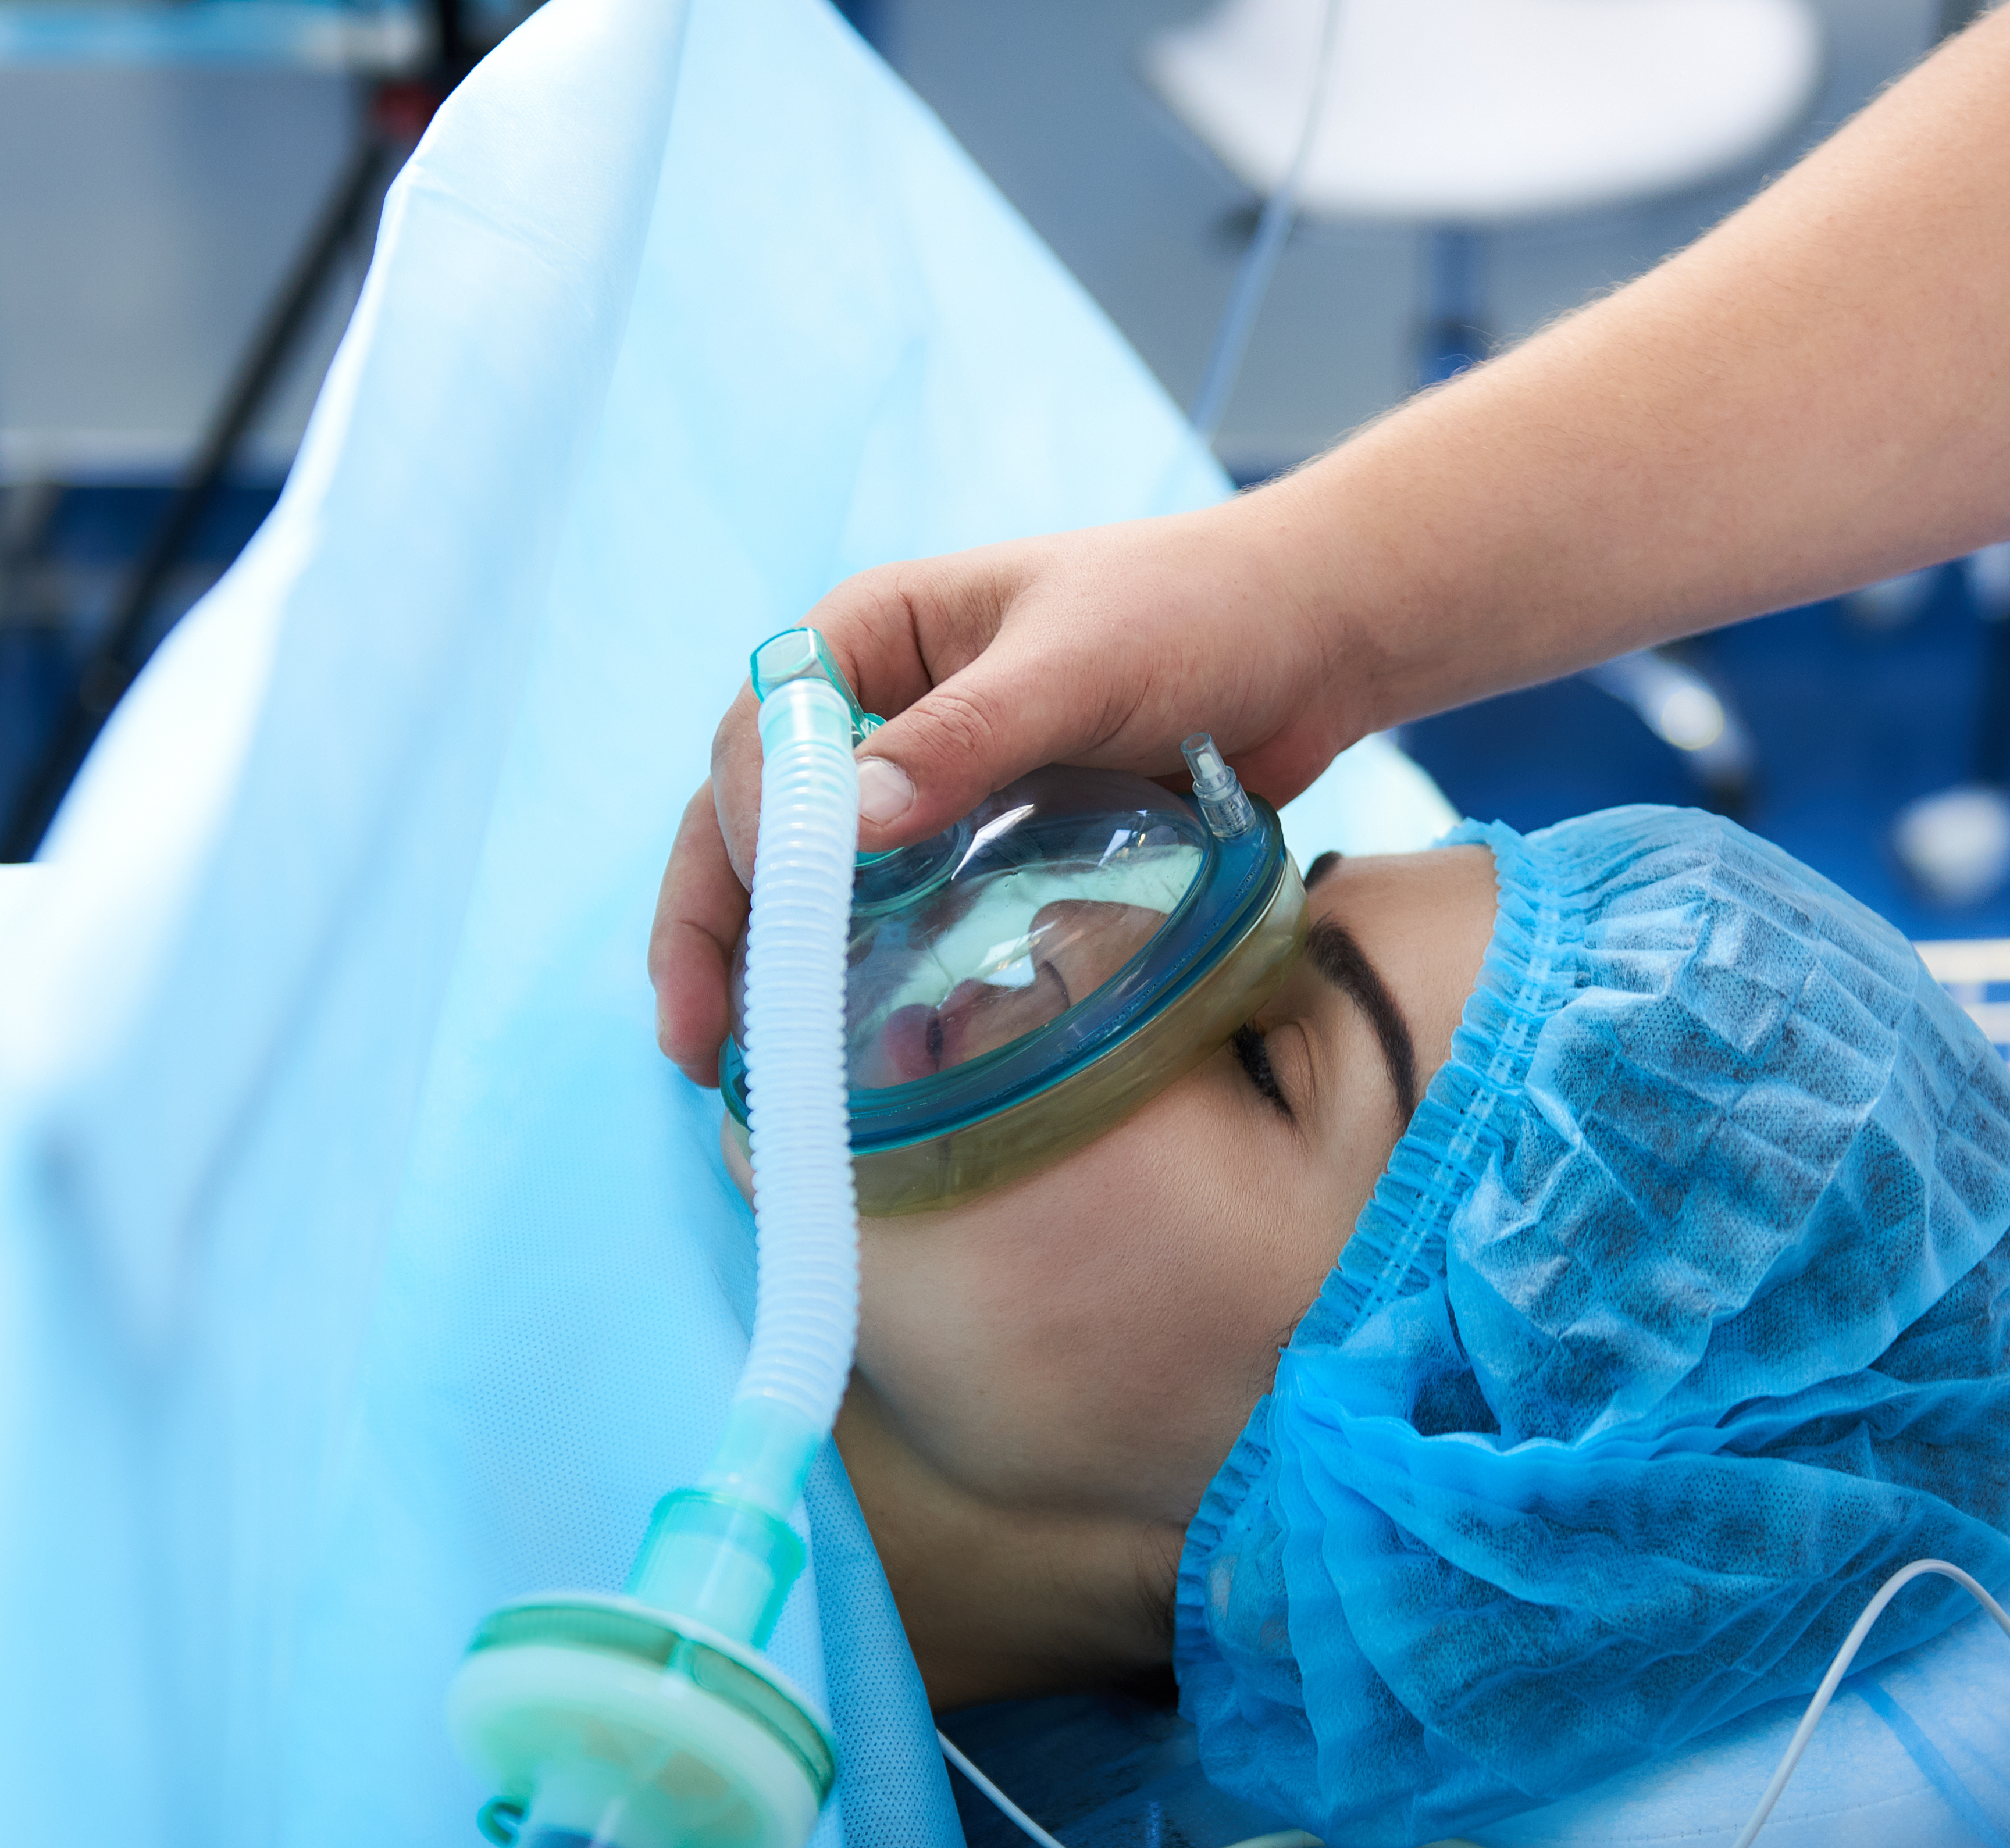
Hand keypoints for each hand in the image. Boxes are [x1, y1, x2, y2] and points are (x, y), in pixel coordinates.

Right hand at [652, 494, 1367, 1083]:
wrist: (1310, 639)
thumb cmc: (1195, 614)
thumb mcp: (1077, 666)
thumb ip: (965, 737)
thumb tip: (846, 826)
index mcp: (871, 635)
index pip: (760, 740)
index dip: (749, 838)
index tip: (773, 923)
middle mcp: (878, 710)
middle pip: (751, 821)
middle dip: (715, 927)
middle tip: (699, 1043)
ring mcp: (925, 785)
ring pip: (809, 880)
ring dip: (769, 967)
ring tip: (742, 1071)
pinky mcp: (981, 845)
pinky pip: (893, 914)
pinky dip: (854, 974)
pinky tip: (841, 1053)